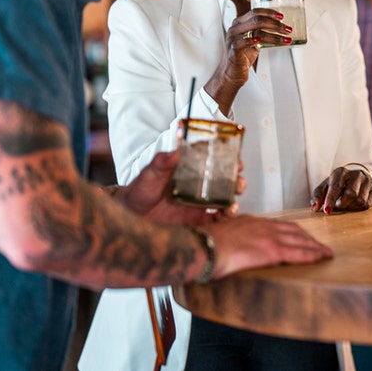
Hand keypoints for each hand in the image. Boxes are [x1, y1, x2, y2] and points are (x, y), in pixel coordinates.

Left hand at [116, 150, 245, 225]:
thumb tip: (174, 151)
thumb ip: (161, 162)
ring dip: (234, 201)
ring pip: (227, 199)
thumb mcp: (150, 173)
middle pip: (227, 181)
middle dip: (238, 181)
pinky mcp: (200, 219)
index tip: (236, 159)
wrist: (132, 214)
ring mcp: (202, 202)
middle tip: (238, 183)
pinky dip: (226, 217)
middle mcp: (200, 185)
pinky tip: (226, 215)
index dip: (230, 159)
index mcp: (192, 169)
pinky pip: (219, 219)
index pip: (216, 160)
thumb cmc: (141, 189)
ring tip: (232, 204)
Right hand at [208, 215, 332, 275]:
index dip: (292, 232)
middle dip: (308, 238)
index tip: (300, 237)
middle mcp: (261, 225)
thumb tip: (226, 251)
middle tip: (319, 246)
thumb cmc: (202, 246)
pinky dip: (312, 254)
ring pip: (300, 239)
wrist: (199, 247)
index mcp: (249, 222)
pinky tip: (321, 258)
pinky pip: (298, 252)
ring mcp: (267, 236)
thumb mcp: (218, 238)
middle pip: (293, 229)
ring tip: (324, 254)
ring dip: (314, 246)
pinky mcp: (270, 249)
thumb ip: (228, 241)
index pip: (277, 225)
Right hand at [209, 8, 290, 95]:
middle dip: (275, 24)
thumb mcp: (253, 40)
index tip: (281, 17)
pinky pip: (247, 42)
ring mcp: (233, 38)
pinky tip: (266, 42)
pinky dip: (258, 41)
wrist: (233, 72)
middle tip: (287, 29)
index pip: (255, 12)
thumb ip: (261, 31)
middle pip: (258, 20)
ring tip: (286, 39)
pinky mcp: (234, 48)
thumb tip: (280, 26)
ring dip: (275, 35)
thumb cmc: (244, 55)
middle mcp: (235, 28)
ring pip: (257, 31)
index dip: (269, 13)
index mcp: (239, 23)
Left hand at [310, 167, 371, 213]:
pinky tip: (353, 205)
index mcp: (341, 172)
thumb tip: (314, 208)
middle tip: (337, 206)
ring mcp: (366, 182)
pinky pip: (366, 205)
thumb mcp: (325, 187)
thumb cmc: (336, 185)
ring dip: (350, 207)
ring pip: (359, 200)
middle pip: (350, 194)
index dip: (330, 200)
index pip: (336, 186)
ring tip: (345, 204)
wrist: (355, 179)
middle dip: (342, 204)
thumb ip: (318, 196)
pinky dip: (357, 208)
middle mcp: (355, 174)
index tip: (327, 211)